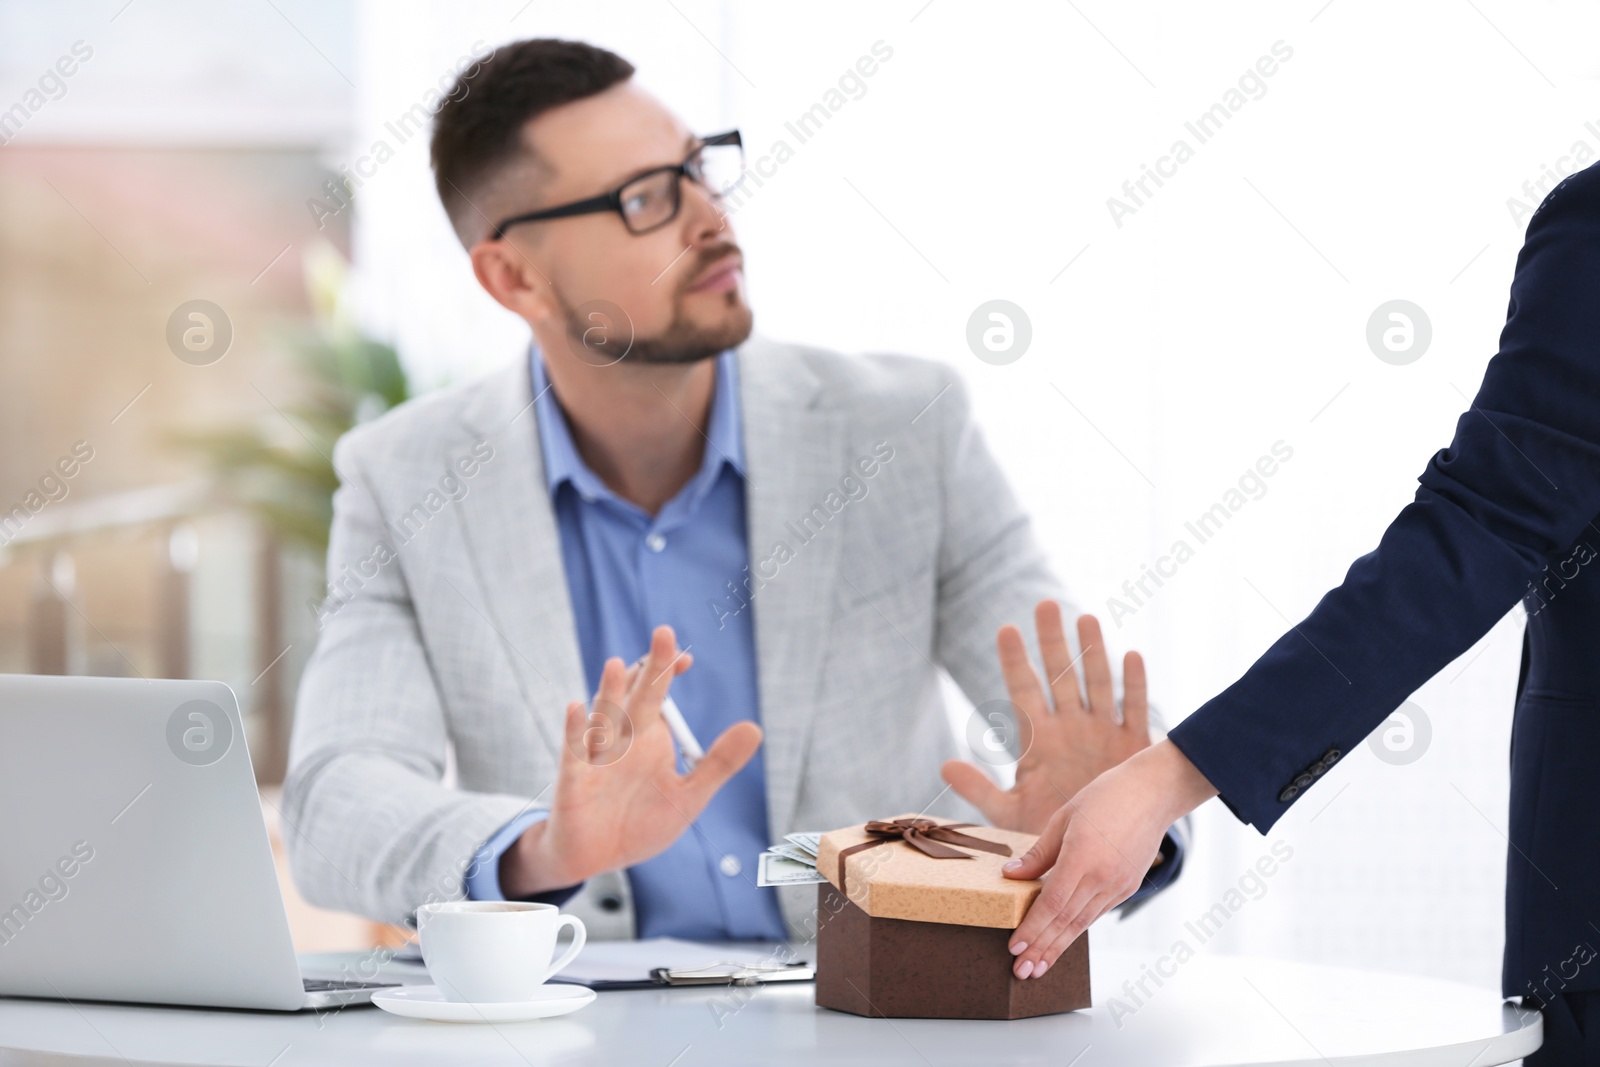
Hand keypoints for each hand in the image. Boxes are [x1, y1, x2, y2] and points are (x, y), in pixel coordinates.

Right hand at [500, 625, 763, 895]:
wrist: (599, 859)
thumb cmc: (640, 822)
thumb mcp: (688, 795)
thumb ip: (718, 763)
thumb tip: (755, 727)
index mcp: (648, 738)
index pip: (658, 693)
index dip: (669, 671)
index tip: (688, 659)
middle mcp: (621, 739)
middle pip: (636, 695)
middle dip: (650, 668)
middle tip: (665, 634)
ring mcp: (596, 757)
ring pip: (603, 717)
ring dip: (610, 692)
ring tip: (619, 666)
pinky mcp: (574, 781)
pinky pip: (573, 752)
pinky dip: (576, 730)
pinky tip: (577, 708)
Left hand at [941, 602, 1149, 833]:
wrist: (1094, 854)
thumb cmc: (1047, 831)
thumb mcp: (1010, 811)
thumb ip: (980, 790)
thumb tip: (944, 767)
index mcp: (1038, 740)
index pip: (1022, 692)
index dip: (1014, 661)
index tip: (1005, 629)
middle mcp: (1069, 727)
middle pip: (1059, 676)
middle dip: (1052, 642)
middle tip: (1044, 605)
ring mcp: (1101, 732)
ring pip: (1096, 683)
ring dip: (1092, 652)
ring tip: (1085, 618)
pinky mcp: (1131, 746)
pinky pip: (1134, 710)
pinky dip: (1133, 684)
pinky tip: (1129, 655)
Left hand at [1003, 739, 1216, 977]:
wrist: (1152, 794)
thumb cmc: (1105, 797)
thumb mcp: (1063, 818)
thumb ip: (1038, 854)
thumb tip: (1011, 876)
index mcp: (1083, 857)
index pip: (1052, 904)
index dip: (1032, 928)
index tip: (1013, 946)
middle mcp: (1103, 878)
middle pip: (1066, 922)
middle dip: (1041, 949)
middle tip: (1021, 971)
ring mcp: (1118, 885)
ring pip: (1082, 923)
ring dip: (1058, 947)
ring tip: (1037, 966)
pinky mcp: (1127, 887)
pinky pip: (1096, 913)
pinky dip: (1077, 929)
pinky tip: (1062, 941)